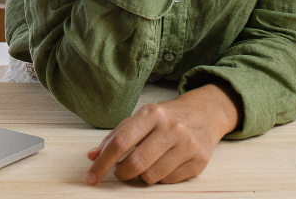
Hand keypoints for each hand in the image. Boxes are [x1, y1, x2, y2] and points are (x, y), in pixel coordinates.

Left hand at [84, 83, 238, 185]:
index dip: (102, 163)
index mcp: (152, 114)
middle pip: (136, 163)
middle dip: (122, 173)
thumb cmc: (165, 117)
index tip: (91, 177)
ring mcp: (188, 145)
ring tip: (144, 164)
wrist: (204, 114)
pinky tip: (162, 165)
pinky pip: (169, 181)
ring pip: (152, 176)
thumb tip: (92, 156)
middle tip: (120, 170)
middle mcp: (172, 128)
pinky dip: (160, 178)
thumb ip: (115, 136)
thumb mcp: (140, 118)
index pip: (121, 142)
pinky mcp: (199, 161)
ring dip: (142, 176)